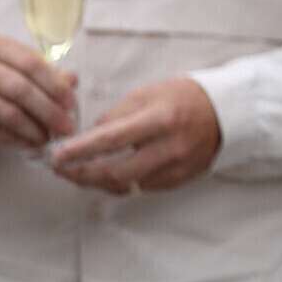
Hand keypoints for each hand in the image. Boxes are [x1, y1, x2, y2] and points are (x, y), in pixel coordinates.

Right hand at [0, 35, 78, 151]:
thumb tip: (71, 80)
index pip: (31, 63)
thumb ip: (45, 71)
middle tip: (67, 126)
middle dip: (49, 111)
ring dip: (34, 129)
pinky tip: (31, 143)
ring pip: (8, 112)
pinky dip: (17, 139)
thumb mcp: (14, 67)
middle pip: (20, 89)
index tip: (71, 104)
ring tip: (49, 137)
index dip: (55, 86)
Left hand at [49, 77, 221, 194]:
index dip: (80, 151)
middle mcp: (168, 148)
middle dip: (82, 174)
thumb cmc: (184, 98)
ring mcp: (174, 168)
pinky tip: (106, 174)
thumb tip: (90, 137)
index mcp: (159, 120)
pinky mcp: (177, 181)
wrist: (223, 114)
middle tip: (61, 170)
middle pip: (115, 172)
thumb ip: (116, 115)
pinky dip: (119, 182)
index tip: (58, 155)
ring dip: (96, 181)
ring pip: (125, 185)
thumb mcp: (148, 94)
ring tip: (77, 173)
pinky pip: (139, 187)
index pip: (111, 140)